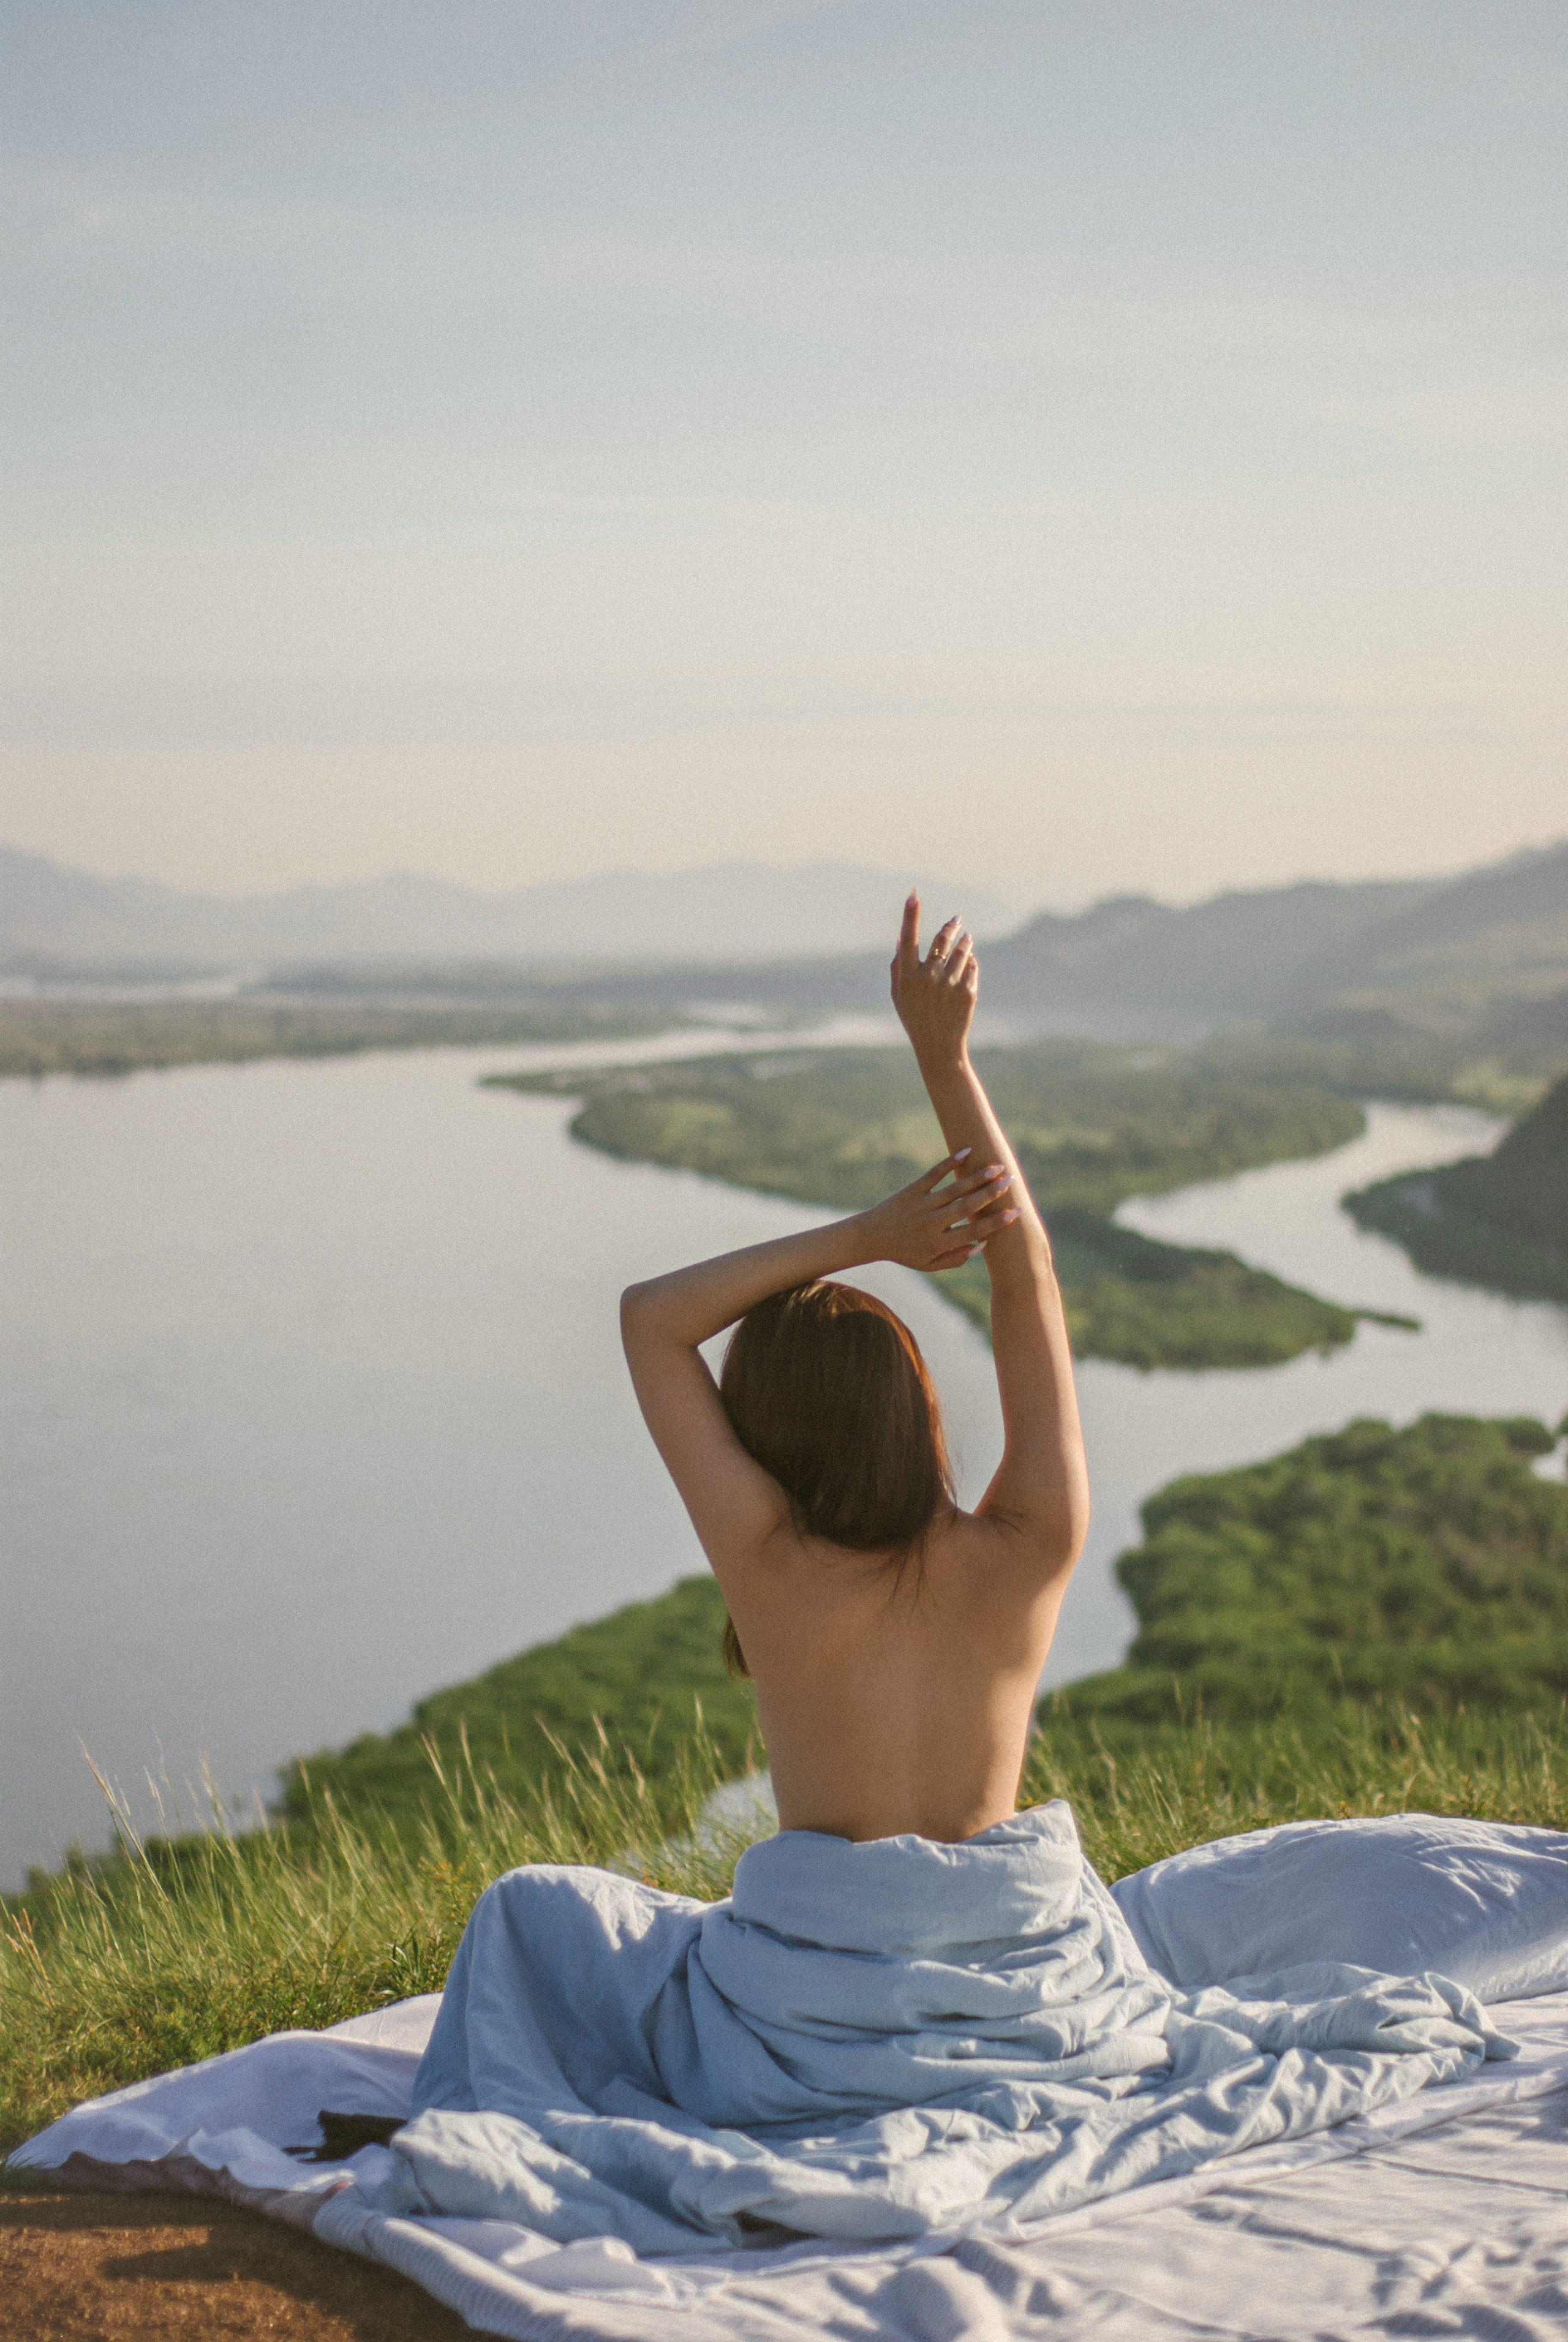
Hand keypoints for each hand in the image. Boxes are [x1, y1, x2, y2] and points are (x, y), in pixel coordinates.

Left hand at [857, 1152, 1018, 1273]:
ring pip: (954, 1189)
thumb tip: (983, 1245)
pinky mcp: (912, 1190)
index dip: (995, 1223)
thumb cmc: (904, 1252)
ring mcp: (922, 1204)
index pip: (973, 1232)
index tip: (1016, 1213)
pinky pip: (933, 1174)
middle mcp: (932, 1223)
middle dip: (991, 1194)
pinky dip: (949, 1162)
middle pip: (967, 1207)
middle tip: (1012, 1182)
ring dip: (977, 1177)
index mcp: (938, 1243)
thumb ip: (956, 1258)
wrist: (869, 1237)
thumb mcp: (929, 1264)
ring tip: (997, 1167)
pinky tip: (966, 1151)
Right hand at [890, 891, 976, 1069]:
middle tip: (957, 919)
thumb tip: (901, 937)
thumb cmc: (915, 1019)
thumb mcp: (899, 995)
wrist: (939, 1047)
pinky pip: (972, 967)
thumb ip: (898, 967)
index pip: (909, 938)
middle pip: (942, 940)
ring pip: (962, 951)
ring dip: (965, 942)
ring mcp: (949, 985)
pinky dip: (970, 963)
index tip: (913, 894)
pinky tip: (968, 964)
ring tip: (967, 939)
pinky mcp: (968, 992)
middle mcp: (928, 978)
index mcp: (908, 977)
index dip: (910, 915)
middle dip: (951, 926)